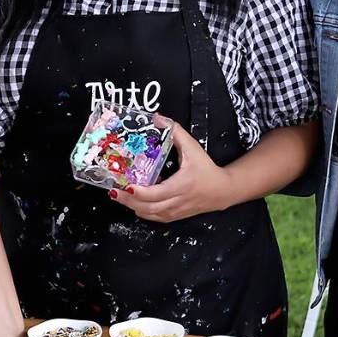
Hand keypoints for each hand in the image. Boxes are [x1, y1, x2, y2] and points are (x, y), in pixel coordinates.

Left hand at [113, 115, 235, 223]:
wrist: (223, 191)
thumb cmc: (207, 169)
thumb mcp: (193, 148)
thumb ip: (175, 132)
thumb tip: (158, 118)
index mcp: (181, 185)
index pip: (156, 194)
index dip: (139, 192)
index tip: (126, 185)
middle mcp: (177, 201)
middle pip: (148, 207)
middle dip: (128, 201)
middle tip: (114, 191)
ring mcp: (176, 211)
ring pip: (150, 215)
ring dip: (133, 207)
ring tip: (120, 196)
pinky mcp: (175, 216)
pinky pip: (155, 217)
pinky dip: (143, 211)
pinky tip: (135, 203)